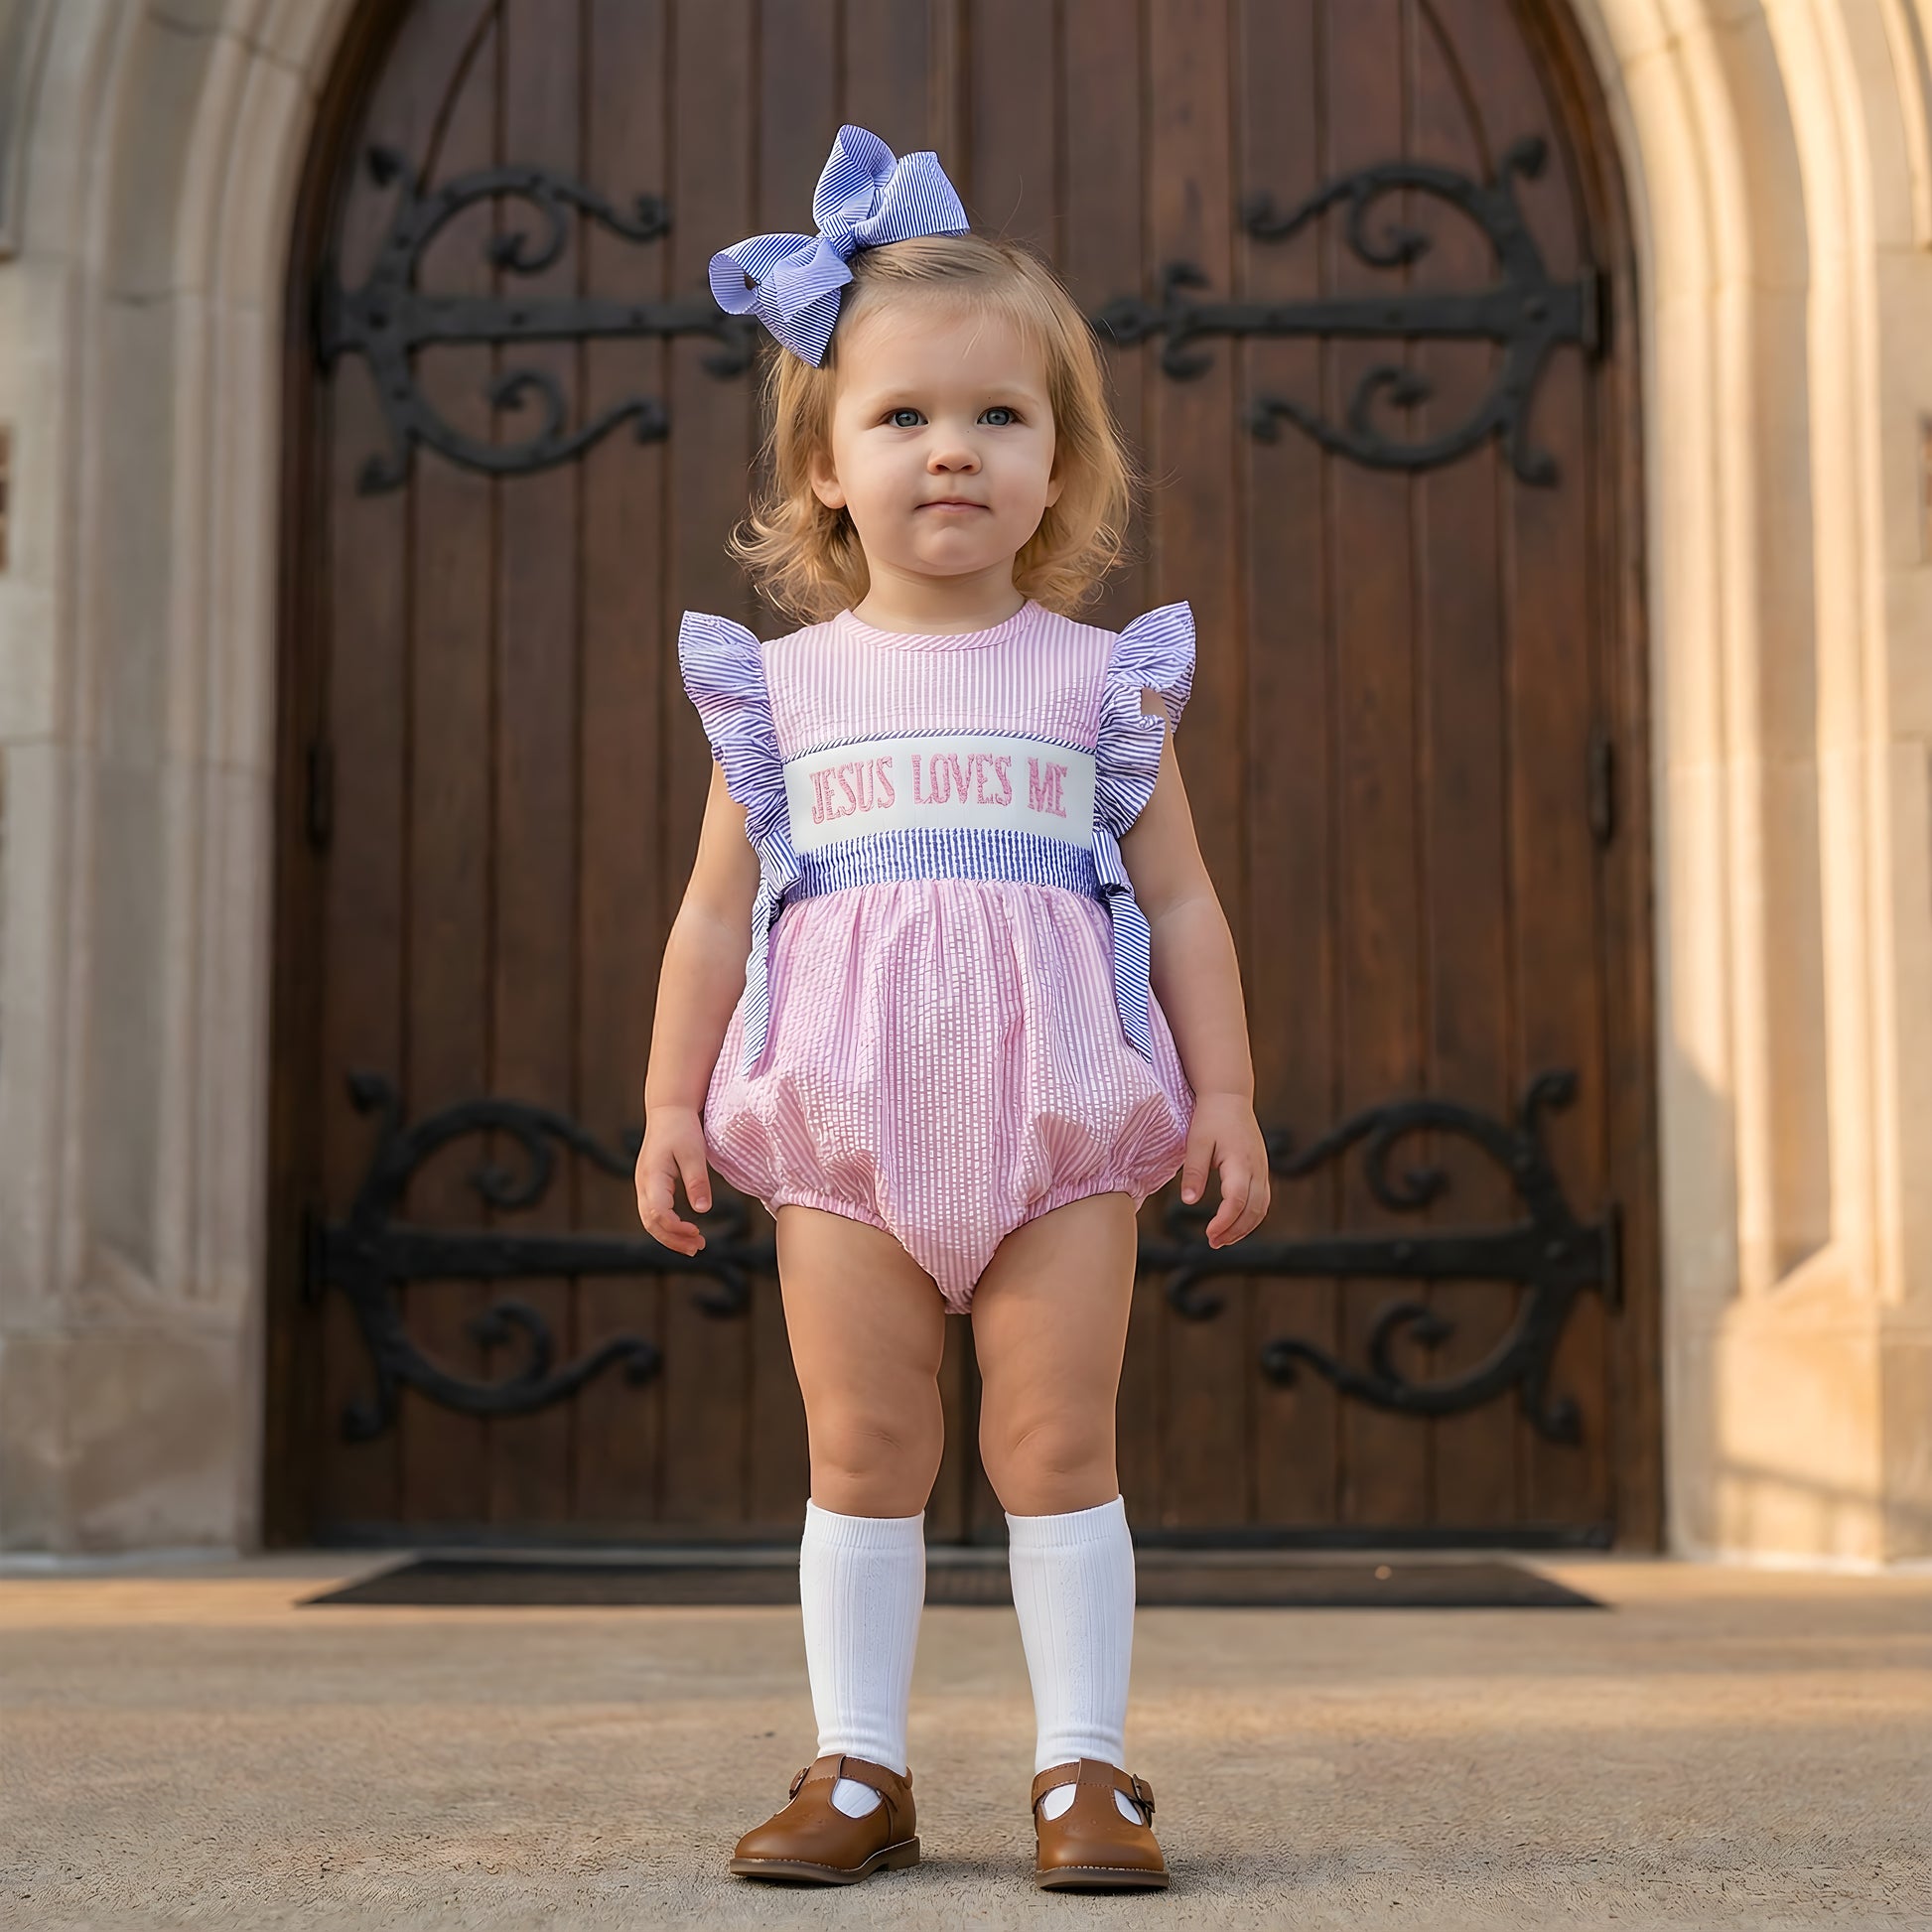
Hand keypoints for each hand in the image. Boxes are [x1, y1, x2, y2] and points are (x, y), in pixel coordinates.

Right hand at [635, 1105, 713, 1254]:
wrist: (668, 1112)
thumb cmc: (682, 1129)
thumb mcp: (694, 1152)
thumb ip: (697, 1181)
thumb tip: (703, 1210)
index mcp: (652, 1175)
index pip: (658, 1212)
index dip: (676, 1228)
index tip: (697, 1233)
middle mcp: (643, 1184)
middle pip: (650, 1222)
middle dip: (673, 1239)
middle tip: (699, 1248)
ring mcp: (644, 1186)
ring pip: (650, 1221)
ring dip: (670, 1236)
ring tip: (695, 1246)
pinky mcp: (650, 1186)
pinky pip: (654, 1213)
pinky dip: (668, 1227)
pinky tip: (685, 1232)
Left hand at [1177, 1091, 1271, 1246]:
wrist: (1229, 1097)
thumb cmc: (1210, 1118)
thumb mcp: (1196, 1143)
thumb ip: (1194, 1172)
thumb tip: (1189, 1201)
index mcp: (1240, 1161)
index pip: (1237, 1200)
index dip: (1225, 1221)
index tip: (1209, 1234)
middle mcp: (1257, 1168)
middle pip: (1253, 1210)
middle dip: (1234, 1230)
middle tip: (1212, 1242)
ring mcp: (1263, 1170)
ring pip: (1262, 1208)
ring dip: (1244, 1228)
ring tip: (1222, 1239)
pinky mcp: (1262, 1170)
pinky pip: (1262, 1200)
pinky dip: (1251, 1217)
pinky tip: (1233, 1224)